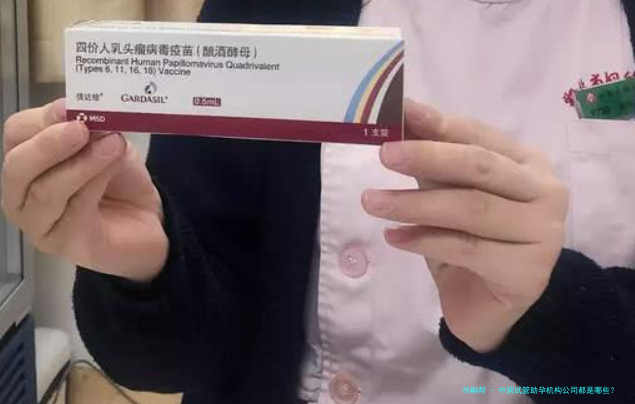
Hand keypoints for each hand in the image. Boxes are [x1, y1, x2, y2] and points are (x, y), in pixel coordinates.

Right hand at [1, 98, 167, 281]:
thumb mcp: (107, 144)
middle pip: (17, 166)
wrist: (150, 221)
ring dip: (80, 164)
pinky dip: (94, 184)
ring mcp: (39, 224)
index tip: (71, 106)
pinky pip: (74, 211)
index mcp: (26, 162)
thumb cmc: (119, 181)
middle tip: (81, 128)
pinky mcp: (65, 244)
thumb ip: (92, 130)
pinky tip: (114, 166)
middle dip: (48, 144)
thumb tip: (86, 113)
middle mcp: (21, 195)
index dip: (41, 118)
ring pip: (45, 191)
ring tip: (112, 144)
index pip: (16, 135)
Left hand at [362, 100, 568, 352]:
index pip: (480, 136)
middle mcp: (545, 192)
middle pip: (480, 167)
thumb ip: (433, 163)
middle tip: (384, 154)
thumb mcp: (449, 195)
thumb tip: (400, 120)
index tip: (401, 111)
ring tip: (372, 201)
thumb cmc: (469, 242)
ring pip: (472, 209)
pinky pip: (468, 249)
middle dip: (428, 156)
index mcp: (528, 164)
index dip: (440, 124)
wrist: (486, 306)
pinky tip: (393, 237)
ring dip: (415, 203)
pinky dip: (424, 240)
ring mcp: (544, 232)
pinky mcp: (528, 271)